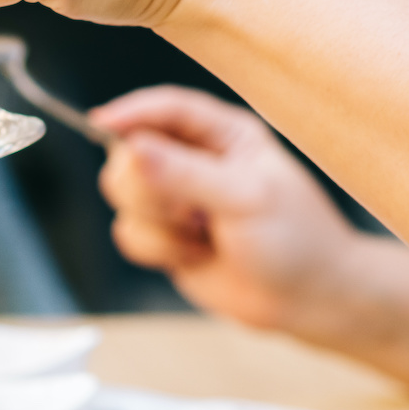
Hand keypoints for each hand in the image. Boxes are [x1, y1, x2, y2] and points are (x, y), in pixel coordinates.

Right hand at [93, 86, 360, 331]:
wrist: (307, 300)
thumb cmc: (296, 239)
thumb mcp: (246, 198)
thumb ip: (186, 173)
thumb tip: (132, 148)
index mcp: (223, 134)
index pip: (166, 109)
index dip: (131, 112)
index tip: (101, 123)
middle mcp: (194, 160)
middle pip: (129, 153)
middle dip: (148, 188)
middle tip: (187, 211)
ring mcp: (175, 198)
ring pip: (122, 195)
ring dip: (159, 224)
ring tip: (201, 235)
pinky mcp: (163, 235)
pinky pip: (128, 233)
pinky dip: (158, 250)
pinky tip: (196, 255)